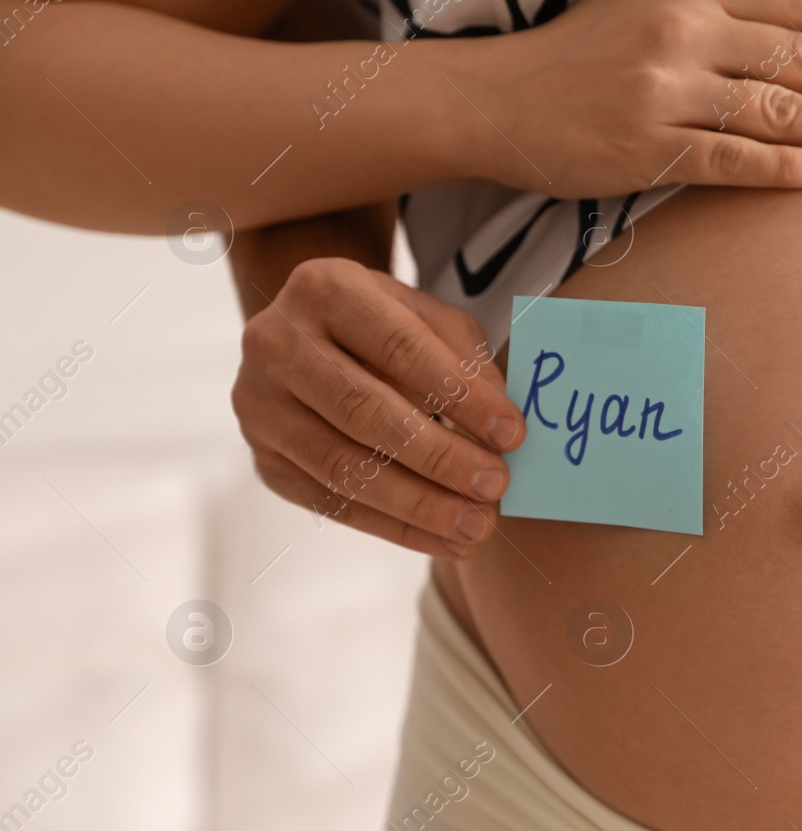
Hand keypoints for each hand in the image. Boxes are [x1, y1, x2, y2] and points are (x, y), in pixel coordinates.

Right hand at [232, 258, 526, 557]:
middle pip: (364, 412)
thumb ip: (466, 362)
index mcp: (325, 290)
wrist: (310, 335)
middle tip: (496, 486)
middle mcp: (276, 343)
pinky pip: (331, 504)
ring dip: (419, 504)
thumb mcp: (428, 319)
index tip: (513, 434)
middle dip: (440, 456)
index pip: (400, 348)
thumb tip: (501, 430)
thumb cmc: (385, 325)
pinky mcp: (263, 459)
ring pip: (343, 467)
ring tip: (477, 525)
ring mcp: (260, 405)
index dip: (460, 396)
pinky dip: (394, 528)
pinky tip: (444, 540)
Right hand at [460, 0, 801, 195]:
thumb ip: (723, 14)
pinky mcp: (646, 148)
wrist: (496, 99)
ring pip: (781, 107)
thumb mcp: (650, 7)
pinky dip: (787, 166)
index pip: (801, 4)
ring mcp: (666, 91)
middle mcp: (686, 32)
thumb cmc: (580, 57)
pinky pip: (732, 158)